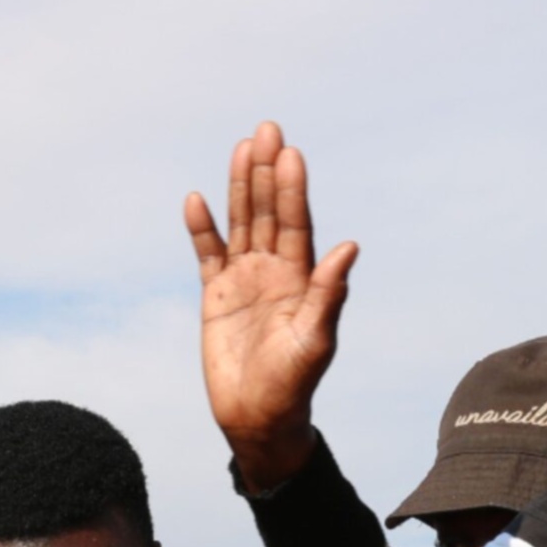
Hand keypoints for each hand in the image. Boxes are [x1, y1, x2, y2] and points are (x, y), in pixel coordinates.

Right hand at [185, 120, 357, 492]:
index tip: (290, 154)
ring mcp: (244, 280)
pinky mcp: (216, 295)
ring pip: (240, 223)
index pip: (296, 223)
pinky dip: (202, 229)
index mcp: (301, 278)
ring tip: (242, 147)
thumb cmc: (294, 384)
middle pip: (267, 212)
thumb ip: (328, 293)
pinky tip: (197, 199)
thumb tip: (349, 247)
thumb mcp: (315, 340)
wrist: (260, 417)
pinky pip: (208, 254)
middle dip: (267, 172)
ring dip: (239, 187)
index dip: (292, 189)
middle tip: (267, 129)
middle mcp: (274, 271)